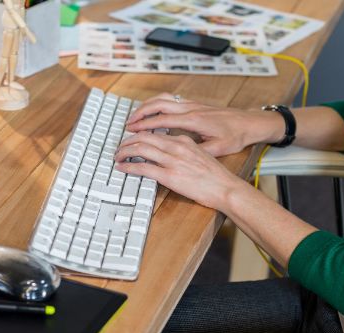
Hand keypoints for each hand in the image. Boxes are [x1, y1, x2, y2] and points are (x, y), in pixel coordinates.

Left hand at [114, 132, 244, 210]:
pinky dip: (129, 166)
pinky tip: (122, 167)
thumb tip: (169, 153)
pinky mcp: (170, 176)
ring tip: (117, 156)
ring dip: (124, 151)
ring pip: (140, 149)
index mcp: (183, 140)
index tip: (131, 140)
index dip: (139, 135)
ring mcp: (172, 161)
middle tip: (119, 148)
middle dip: (127, 141)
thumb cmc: (215, 176)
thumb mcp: (200, 155)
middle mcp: (176, 147)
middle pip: (143, 137)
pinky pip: (143, 167)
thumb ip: (184, 151)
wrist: (226, 188)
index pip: (155, 133)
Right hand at [126, 93, 285, 156]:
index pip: (162, 120)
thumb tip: (177, 156)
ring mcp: (192, 105)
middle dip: (140, 113)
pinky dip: (157, 105)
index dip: (144, 125)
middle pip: (158, 104)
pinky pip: (170, 101)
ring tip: (136, 117)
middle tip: (128, 124)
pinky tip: (153, 114)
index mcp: (194, 120)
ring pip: (163, 99)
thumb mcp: (217, 149)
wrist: (250, 123)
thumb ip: (196, 150)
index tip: (131, 131)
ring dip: (147, 106)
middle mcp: (191, 109)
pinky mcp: (195, 105)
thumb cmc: (236, 136)